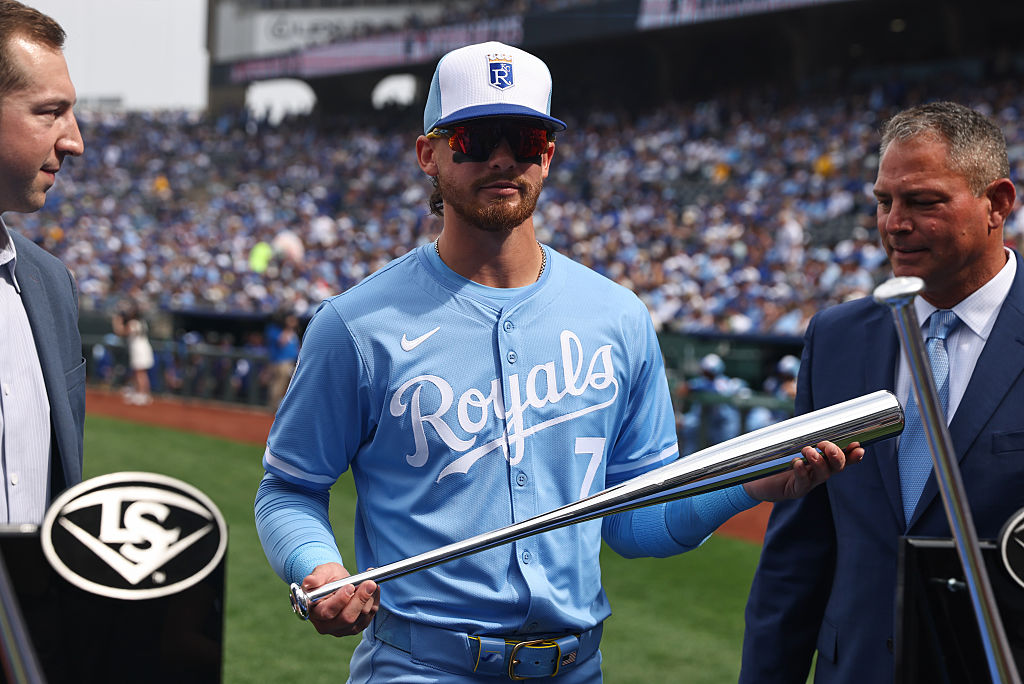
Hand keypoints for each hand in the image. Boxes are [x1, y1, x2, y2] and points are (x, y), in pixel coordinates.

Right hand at [303, 562, 379, 636]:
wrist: (335, 584)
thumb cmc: (326, 578)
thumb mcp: (321, 572)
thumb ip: (316, 577)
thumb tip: (309, 582)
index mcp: (314, 612)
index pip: (327, 612)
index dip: (340, 600)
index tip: (350, 586)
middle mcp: (327, 625)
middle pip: (347, 618)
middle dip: (360, 599)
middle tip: (369, 583)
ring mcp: (342, 629)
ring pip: (361, 617)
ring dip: (369, 598)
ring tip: (370, 582)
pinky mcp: (356, 627)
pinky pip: (369, 616)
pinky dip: (374, 601)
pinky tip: (374, 589)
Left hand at [743, 441, 863, 501]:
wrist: (754, 478)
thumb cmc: (773, 457)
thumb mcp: (788, 443)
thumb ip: (801, 433)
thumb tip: (812, 417)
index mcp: (820, 461)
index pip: (842, 458)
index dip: (853, 455)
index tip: (859, 447)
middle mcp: (817, 473)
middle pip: (836, 467)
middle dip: (837, 456)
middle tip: (826, 446)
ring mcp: (807, 483)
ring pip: (822, 475)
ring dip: (818, 462)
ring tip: (809, 451)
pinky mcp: (794, 490)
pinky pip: (802, 484)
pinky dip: (802, 473)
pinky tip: (797, 464)